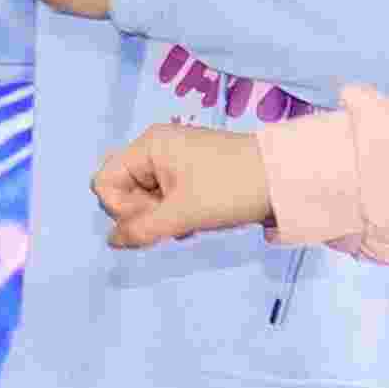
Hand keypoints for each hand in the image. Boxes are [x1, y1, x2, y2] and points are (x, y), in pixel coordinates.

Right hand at [93, 124, 273, 251]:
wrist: (284, 179)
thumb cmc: (230, 188)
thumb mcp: (183, 213)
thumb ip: (142, 230)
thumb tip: (112, 241)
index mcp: (149, 145)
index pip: (104, 182)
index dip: (120, 208)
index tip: (153, 217)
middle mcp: (156, 148)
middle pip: (121, 189)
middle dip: (140, 214)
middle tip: (173, 221)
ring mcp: (173, 161)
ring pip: (143, 198)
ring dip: (158, 217)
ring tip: (188, 222)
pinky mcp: (190, 175)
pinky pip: (163, 199)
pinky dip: (172, 214)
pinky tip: (194, 222)